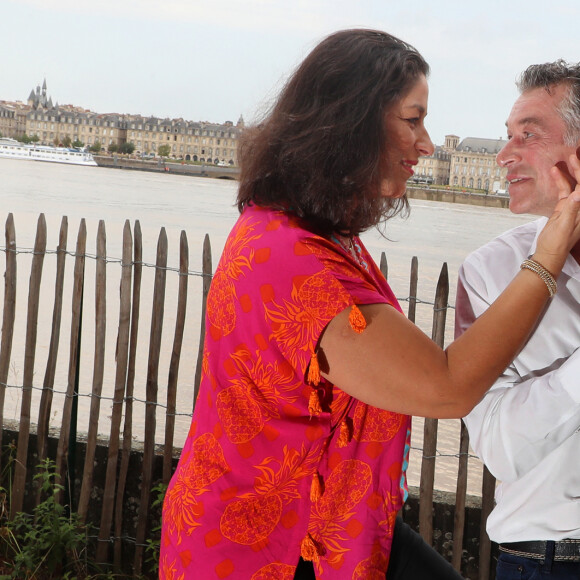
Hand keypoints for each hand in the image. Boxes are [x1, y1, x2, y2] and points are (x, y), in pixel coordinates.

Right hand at [533, 153, 579, 274]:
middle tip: (572, 156)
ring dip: (569, 173)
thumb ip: (571, 209)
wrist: (549, 254)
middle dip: (578, 169)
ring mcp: (572, 206)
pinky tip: (555, 173)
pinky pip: (564, 191)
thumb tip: (578, 193)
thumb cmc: (556, 243)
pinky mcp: (563, 207)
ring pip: (574, 185)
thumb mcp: (563, 226)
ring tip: (564, 161)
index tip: (575, 161)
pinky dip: (560, 181)